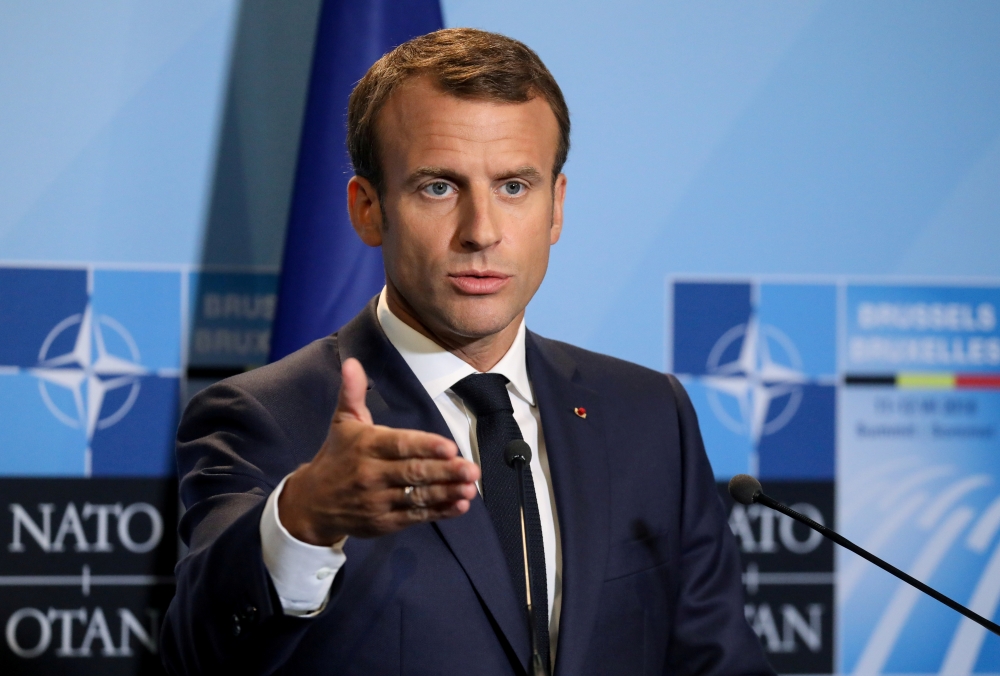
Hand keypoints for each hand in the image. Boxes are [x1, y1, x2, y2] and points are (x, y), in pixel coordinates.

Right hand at [278, 358, 479, 545]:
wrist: (312, 504)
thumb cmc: (336, 456)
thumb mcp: (342, 422)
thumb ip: (352, 393)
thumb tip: (352, 363)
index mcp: (366, 446)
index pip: (399, 445)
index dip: (425, 446)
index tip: (449, 447)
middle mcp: (371, 474)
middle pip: (413, 473)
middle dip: (445, 471)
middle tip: (471, 469)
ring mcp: (377, 501)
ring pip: (417, 496)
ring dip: (446, 492)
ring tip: (470, 488)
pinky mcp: (383, 522)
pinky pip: (415, 517)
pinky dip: (439, 512)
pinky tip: (459, 505)